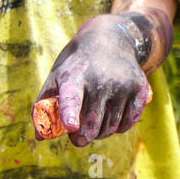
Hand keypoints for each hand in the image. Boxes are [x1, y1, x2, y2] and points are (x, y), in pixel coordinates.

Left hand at [35, 16, 151, 147]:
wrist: (110, 39)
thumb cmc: (77, 64)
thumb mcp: (57, 75)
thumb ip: (45, 105)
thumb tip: (40, 137)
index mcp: (74, 76)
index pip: (71, 97)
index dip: (70, 113)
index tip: (71, 126)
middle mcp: (100, 79)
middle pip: (93, 121)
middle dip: (83, 138)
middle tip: (79, 139)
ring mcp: (123, 83)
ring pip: (111, 126)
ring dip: (101, 134)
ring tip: (95, 127)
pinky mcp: (139, 88)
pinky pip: (128, 122)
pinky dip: (119, 128)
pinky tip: (113, 122)